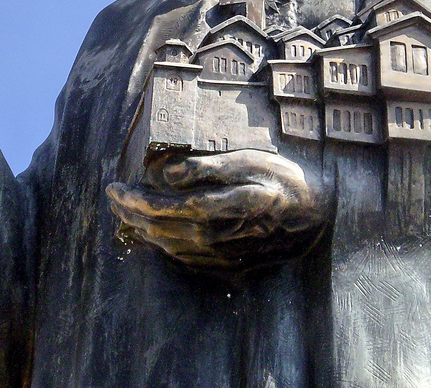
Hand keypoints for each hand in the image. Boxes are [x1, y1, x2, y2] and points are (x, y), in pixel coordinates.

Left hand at [106, 149, 329, 272]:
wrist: (318, 218)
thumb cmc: (283, 181)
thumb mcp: (249, 161)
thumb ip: (207, 168)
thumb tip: (167, 174)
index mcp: (216, 211)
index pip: (160, 208)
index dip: (133, 199)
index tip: (114, 186)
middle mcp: (215, 240)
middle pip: (158, 229)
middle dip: (130, 214)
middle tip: (112, 198)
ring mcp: (220, 258)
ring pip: (167, 247)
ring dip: (141, 230)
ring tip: (125, 213)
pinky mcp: (227, 267)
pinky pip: (183, 260)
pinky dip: (161, 246)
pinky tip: (155, 235)